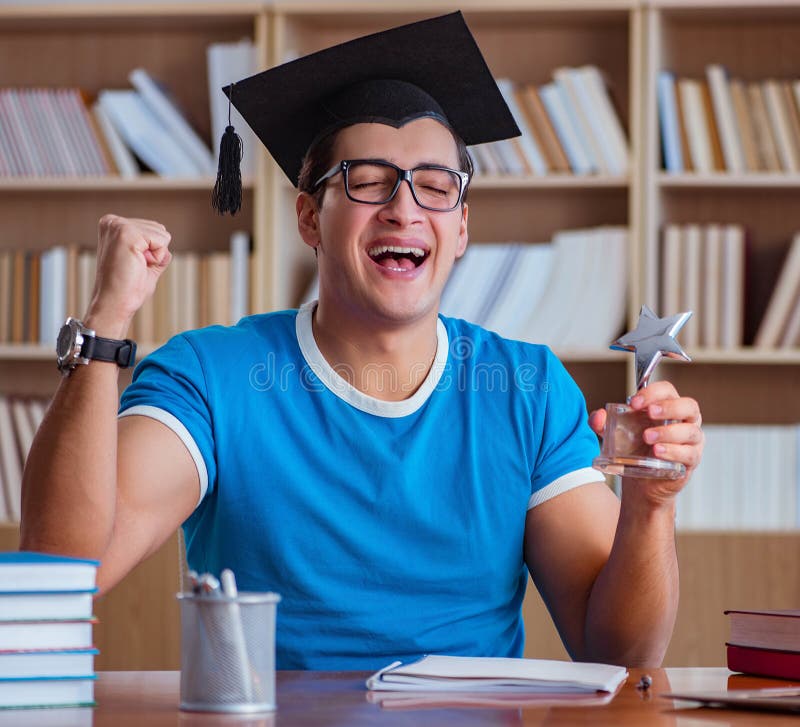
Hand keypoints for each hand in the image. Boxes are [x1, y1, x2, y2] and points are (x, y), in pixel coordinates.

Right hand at [85, 214, 171, 336]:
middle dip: (155, 252)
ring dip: (155, 255)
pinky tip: (138, 265)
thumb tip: (165, 237)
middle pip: (160, 229)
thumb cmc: (128, 287)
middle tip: (135, 267)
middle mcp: (113, 221)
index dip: (152, 252)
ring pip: (162, 234)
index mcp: (114, 225)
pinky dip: (156, 258)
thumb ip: (154, 248)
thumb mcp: (145, 262)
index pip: (153, 230)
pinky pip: (162, 241)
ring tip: (135, 266)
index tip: (133, 264)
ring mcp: (118, 225)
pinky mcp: (126, 233)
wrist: (114, 303)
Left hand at [589, 381, 703, 500]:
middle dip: (668, 407)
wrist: (641, 481)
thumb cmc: (634, 450)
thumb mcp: (615, 434)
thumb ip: (603, 423)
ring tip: (648, 437)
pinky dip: (674, 452)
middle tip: (650, 412)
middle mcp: (683, 421)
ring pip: (691, 431)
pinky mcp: (691, 460)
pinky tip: (658, 452)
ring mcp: (690, 441)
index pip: (667, 390)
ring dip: (668, 432)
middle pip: (688, 406)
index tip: (634, 403)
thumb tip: (598, 417)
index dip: (652, 393)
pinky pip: (690, 454)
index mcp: (667, 407)